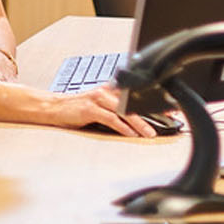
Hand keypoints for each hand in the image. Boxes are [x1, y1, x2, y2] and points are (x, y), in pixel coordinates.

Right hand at [42, 84, 159, 136]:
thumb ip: (116, 109)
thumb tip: (137, 121)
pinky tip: (131, 133)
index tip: (170, 110)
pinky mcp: (90, 109)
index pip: (138, 95)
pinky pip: (111, 119)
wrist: (53, 107)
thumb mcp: (100, 106)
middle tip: (168, 118)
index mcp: (112, 90)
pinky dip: (122, 127)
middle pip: (135, 102)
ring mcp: (99, 99)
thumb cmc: (77, 109)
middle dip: (153, 111)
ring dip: (139, 123)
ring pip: (125, 111)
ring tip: (150, 133)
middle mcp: (108, 91)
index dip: (154, 102)